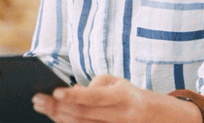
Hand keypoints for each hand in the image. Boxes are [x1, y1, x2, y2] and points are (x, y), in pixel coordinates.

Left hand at [32, 75, 201, 122]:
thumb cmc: (135, 96)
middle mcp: (122, 115)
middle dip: (58, 107)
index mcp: (124, 96)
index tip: (55, 92)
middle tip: (37, 100)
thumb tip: (72, 92)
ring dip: (59, 117)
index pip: (95, 97)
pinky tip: (58, 120)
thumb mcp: (120, 84)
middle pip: (84, 114)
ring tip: (42, 107)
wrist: (166, 119)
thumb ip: (96, 85)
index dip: (74, 95)